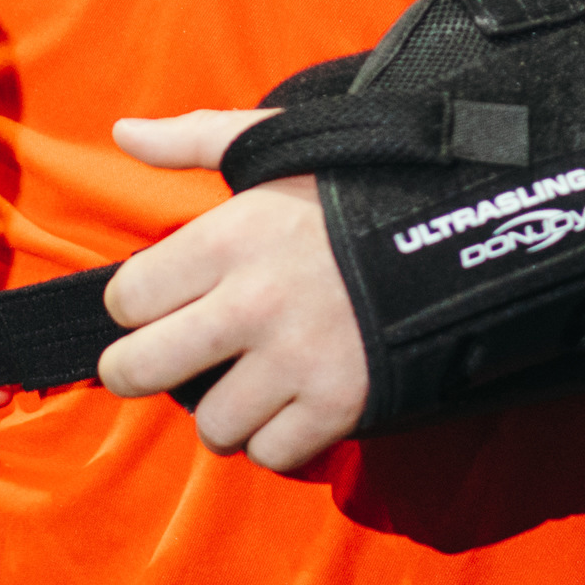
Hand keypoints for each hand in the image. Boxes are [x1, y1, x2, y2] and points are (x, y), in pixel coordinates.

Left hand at [101, 108, 371, 470]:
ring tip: (243, 380)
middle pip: (141, 369)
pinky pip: (270, 452)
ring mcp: (295, 361)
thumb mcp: (279, 144)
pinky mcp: (338, 405)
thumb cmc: (359, 185)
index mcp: (229, 238)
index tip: (157, 302)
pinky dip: (275, 437)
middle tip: (160, 361)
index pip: (127, 298)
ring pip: (209, 424)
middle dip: (138, 369)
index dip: (135, 303)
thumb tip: (124, 132)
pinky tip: (287, 403)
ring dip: (221, 408)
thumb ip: (194, 139)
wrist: (460, 229)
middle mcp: (251, 305)